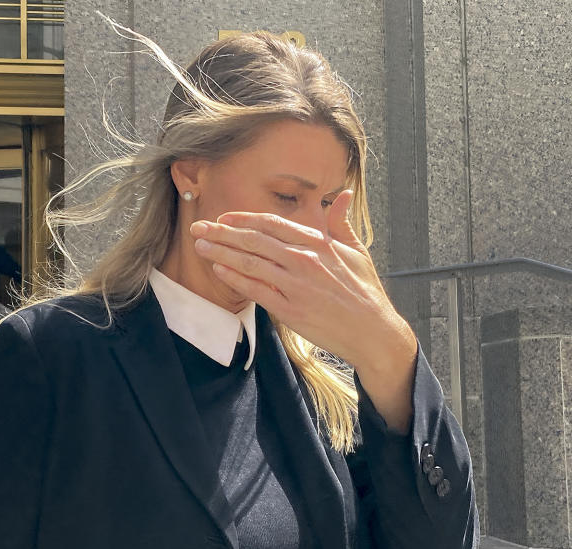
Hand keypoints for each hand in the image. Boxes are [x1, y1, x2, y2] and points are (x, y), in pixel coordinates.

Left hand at [190, 190, 416, 430]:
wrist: (373, 332)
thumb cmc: (364, 291)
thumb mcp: (356, 251)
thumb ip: (340, 222)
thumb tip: (341, 194)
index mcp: (318, 243)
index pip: (271, 224)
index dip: (243, 219)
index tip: (223, 218)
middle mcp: (303, 260)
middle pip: (253, 240)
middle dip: (221, 232)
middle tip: (198, 227)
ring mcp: (295, 285)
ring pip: (249, 263)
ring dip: (220, 253)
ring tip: (200, 245)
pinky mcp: (289, 310)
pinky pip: (255, 290)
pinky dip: (235, 278)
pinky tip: (218, 270)